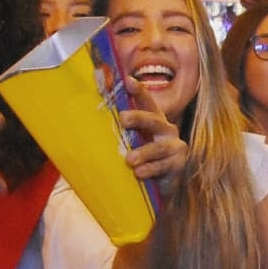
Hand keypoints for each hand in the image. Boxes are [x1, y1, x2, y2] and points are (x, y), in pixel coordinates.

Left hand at [119, 76, 188, 197]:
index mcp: (154, 120)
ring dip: (144, 152)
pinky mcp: (178, 164)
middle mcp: (166, 130)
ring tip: (129, 160)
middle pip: (154, 120)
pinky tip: (139, 173)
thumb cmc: (141, 161)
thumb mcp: (130, 144)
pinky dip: (150, 169)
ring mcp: (174, 147)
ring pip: (159, 147)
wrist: (160, 187)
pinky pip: (164, 166)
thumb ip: (119, 133)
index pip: (147, 102)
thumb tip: (89, 122)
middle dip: (139, 117)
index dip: (139, 91)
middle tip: (123, 119)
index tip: (128, 80)